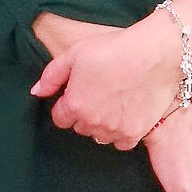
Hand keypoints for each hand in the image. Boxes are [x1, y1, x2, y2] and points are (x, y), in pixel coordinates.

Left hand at [30, 6, 183, 147]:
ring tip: (115, 102)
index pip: (60, 118)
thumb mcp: (76, 53)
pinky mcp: (134, 134)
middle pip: (80, 127)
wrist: (155, 54)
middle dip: (85, 113)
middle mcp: (92, 122)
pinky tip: (128, 112)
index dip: (68, 105)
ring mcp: (114, 130)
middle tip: (100, 93)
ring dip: (103, 124)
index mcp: (74, 104)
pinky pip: (121, 142)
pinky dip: (122, 132)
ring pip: (100, 136)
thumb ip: (51, 75)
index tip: (80, 93)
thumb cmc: (114, 49)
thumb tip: (37, 92)